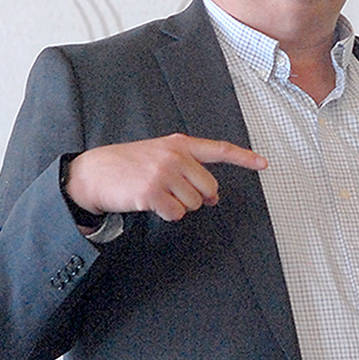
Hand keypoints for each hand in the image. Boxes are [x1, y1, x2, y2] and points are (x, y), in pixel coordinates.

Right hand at [65, 133, 266, 221]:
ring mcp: (164, 174)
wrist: (94, 173)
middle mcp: (175, 156)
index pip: (219, 149)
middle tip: (176, 193)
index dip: (244, 158)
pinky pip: (177, 214)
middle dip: (197, 197)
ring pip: (194, 204)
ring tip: (158, 194)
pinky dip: (167, 214)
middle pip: (209, 188)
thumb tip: (212, 197)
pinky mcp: (153, 193)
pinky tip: (151, 203)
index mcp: (179, 144)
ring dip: (179, 206)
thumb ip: (188, 169)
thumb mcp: (159, 154)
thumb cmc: (129, 165)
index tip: (263, 164)